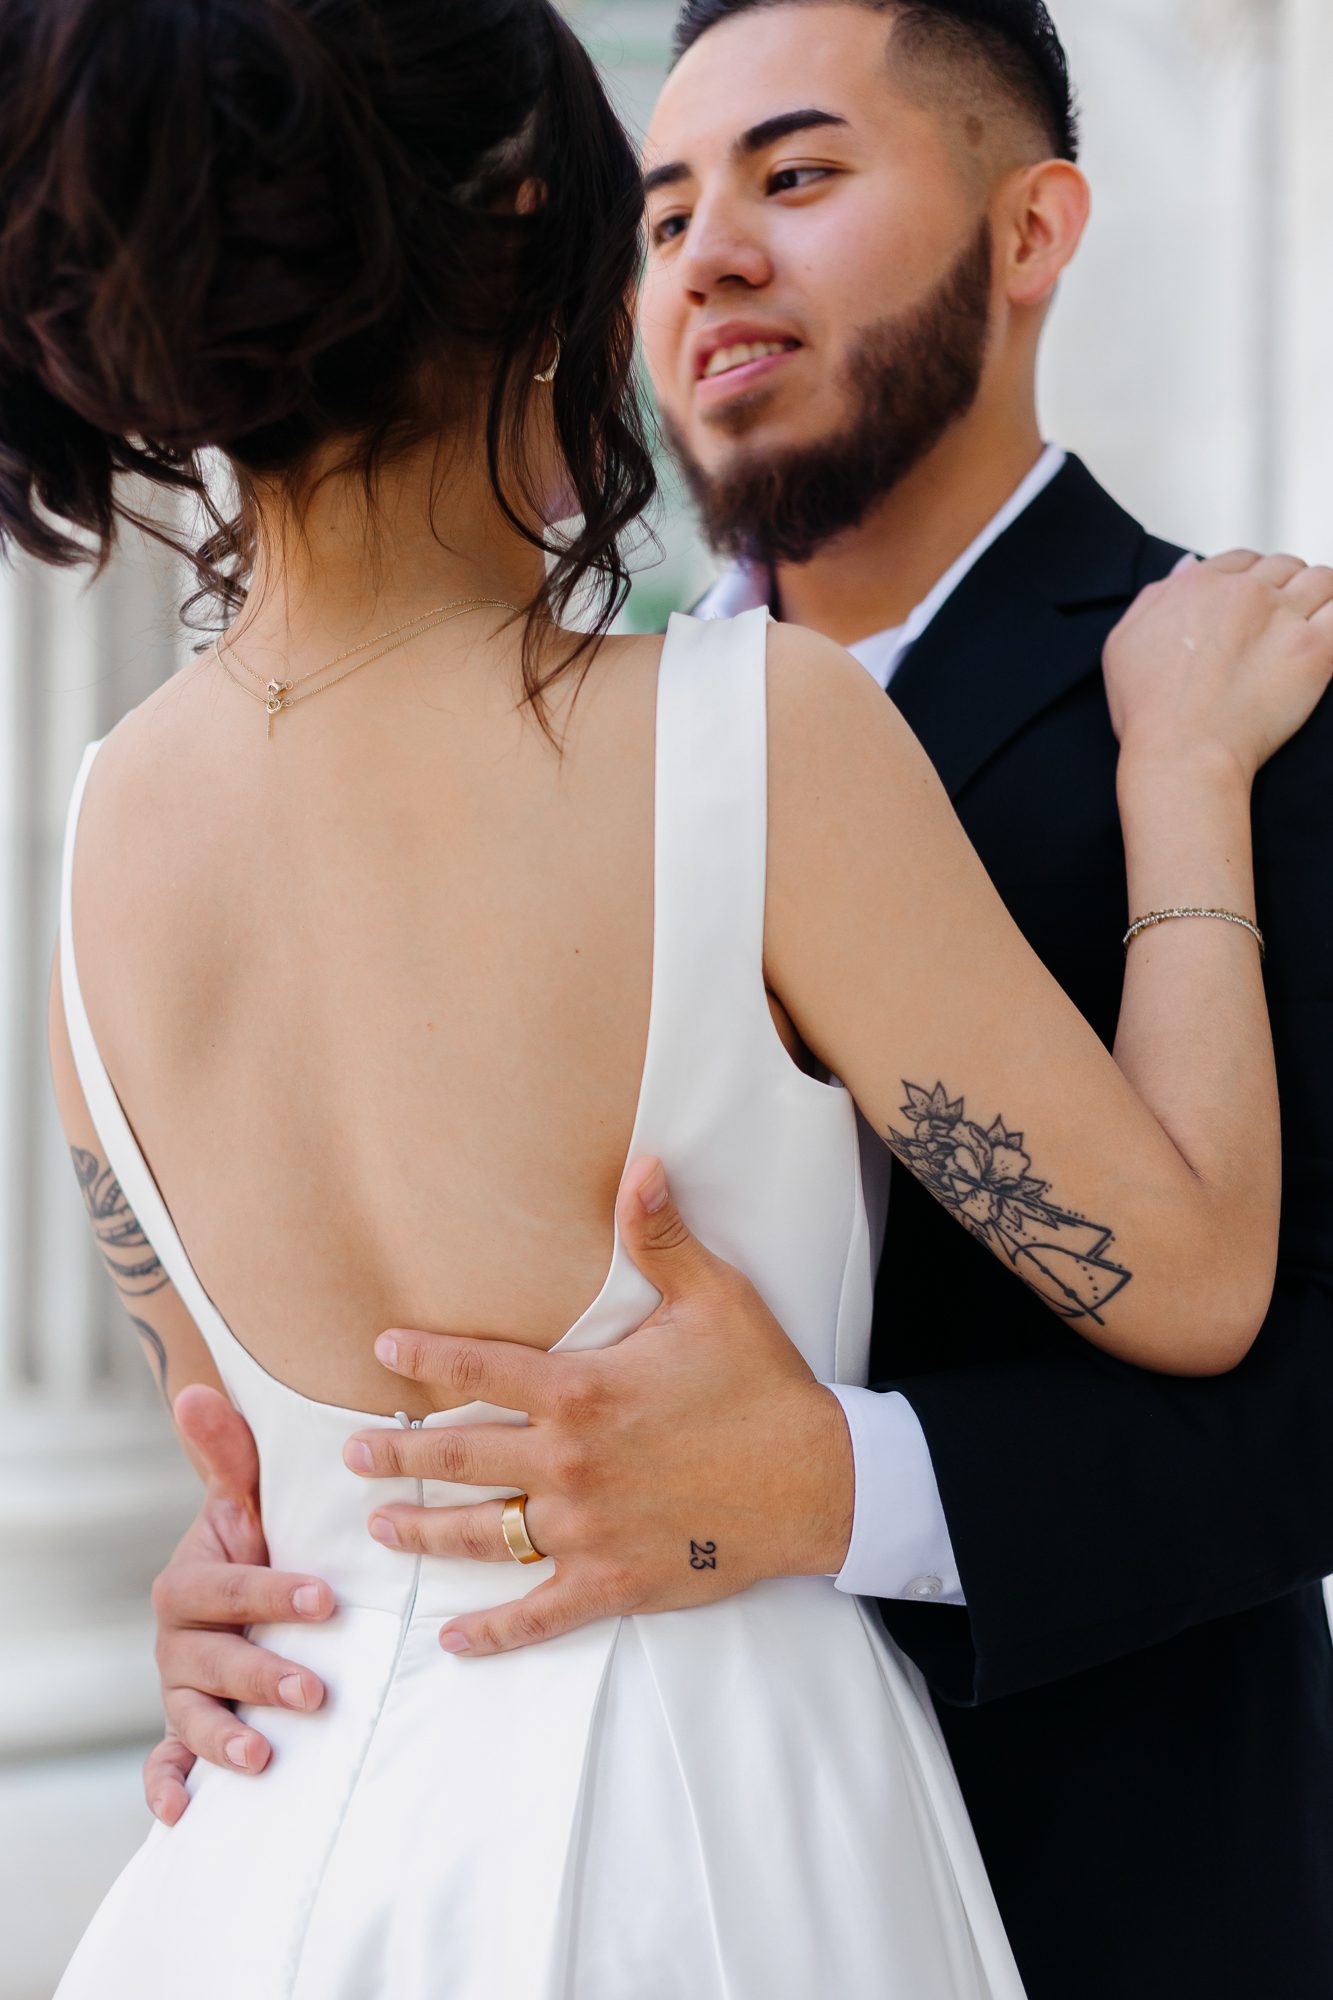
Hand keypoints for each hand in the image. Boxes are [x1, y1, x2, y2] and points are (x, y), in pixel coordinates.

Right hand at [143, 1386, 334, 1824]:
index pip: (224, 1588)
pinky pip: (164, 1766)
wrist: (246, 1590)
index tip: (323, 1600)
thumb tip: (195, 1391)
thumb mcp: (248, 1500)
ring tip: (263, 1757)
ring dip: (222, 1738)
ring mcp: (181, 1689)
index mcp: (190, 1580)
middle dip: (261, 1674)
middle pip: (209, 1660)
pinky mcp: (186, 1734)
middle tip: (317, 1690)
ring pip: (189, 1717)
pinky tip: (186, 1814)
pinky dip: (167, 1790)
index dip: (269, 1594)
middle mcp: (178, 1639)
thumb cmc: (259, 1540)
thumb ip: (228, 1455)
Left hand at [344, 1158, 854, 1657]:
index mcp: (582, 1391)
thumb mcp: (713, 1299)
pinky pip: (538, 1613)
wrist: (820, 1482)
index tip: (380, 1350)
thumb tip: (639, 1162)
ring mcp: (586, 1528)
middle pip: (461, 1459)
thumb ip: (660, 1236)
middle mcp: (569, 1463)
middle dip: (399, 1455)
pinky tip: (453, 1639)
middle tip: (353, 1454)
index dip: (424, 1358)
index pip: (479, 1371)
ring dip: (424, 1531)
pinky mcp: (613, 1581)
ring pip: (482, 1535)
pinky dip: (493, 1633)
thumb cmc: (762, 1385)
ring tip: (379, 1526)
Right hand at [1105, 550, 1332, 783]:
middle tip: (1280, 622)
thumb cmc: (1148, 713)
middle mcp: (1243, 592)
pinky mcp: (1313, 649)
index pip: (1242, 560)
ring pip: (1321, 580)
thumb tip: (1188, 564)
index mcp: (1198, 586)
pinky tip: (1327, 637)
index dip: (1250, 579)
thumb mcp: (1123, 644)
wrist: (1180, 755)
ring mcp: (1281, 617)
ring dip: (1319, 597)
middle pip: (1283, 566)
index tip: (1252, 605)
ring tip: (1311, 625)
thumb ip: (1155, 596)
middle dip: (1285, 588)